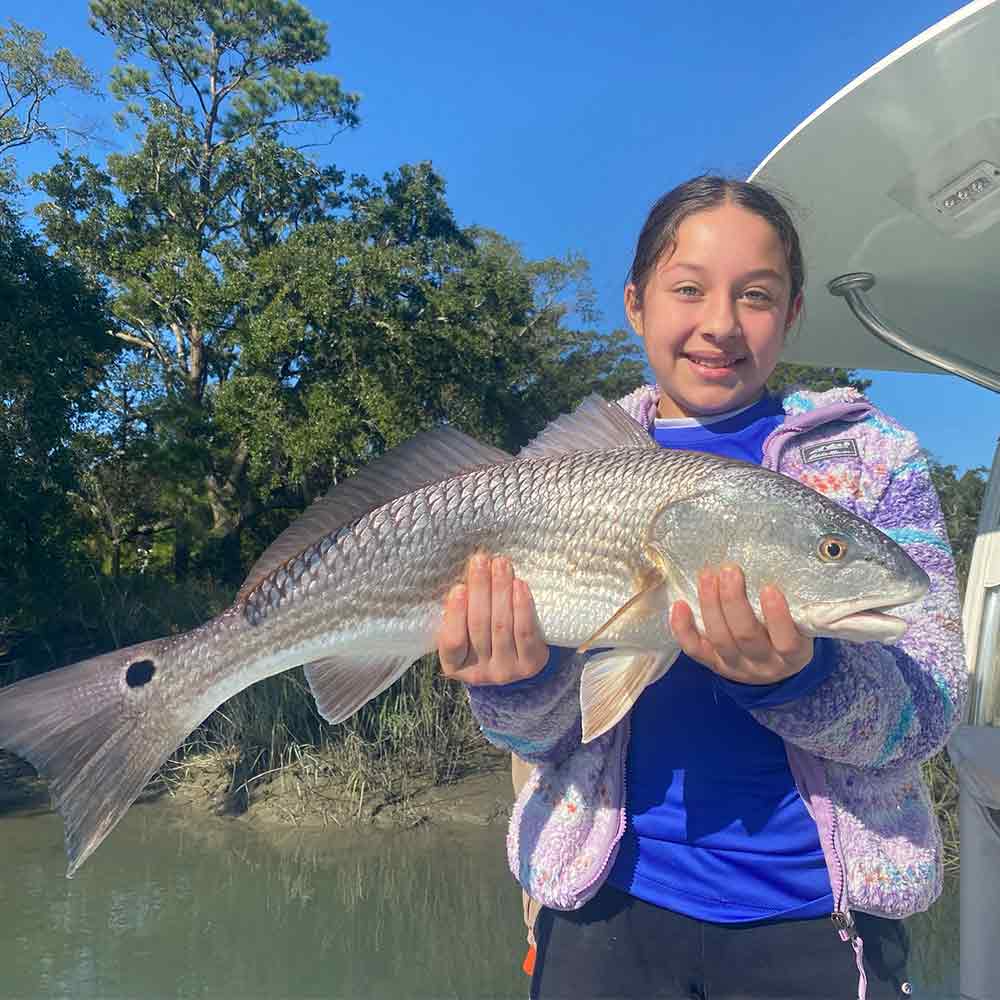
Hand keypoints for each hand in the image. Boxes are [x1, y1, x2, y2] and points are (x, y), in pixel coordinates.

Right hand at [438, 553, 549, 685]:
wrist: (517, 659)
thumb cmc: (483, 636)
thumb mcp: (464, 630)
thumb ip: (459, 611)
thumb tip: (464, 574)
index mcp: (454, 666)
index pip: (452, 642)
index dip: (455, 615)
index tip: (459, 587)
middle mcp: (479, 673)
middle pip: (479, 626)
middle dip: (480, 589)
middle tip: (480, 560)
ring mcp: (506, 671)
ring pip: (502, 625)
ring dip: (501, 590)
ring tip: (500, 564)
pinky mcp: (530, 664)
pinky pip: (525, 631)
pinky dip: (522, 606)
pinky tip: (519, 584)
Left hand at [669, 563, 812, 684]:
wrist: (773, 666)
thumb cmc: (788, 632)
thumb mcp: (801, 624)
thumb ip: (795, 605)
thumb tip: (782, 562)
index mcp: (793, 656)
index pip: (788, 642)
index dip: (777, 617)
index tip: (769, 588)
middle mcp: (764, 665)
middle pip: (746, 635)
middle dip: (734, 601)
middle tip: (730, 570)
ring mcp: (736, 666)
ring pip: (720, 638)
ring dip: (710, 604)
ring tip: (708, 576)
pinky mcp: (713, 664)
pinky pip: (695, 649)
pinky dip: (683, 628)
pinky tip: (679, 605)